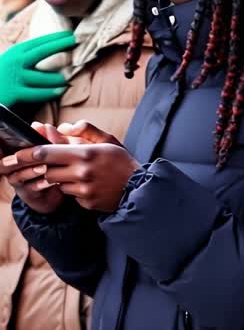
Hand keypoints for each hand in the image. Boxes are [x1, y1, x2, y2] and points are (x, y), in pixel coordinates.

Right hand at [0, 31, 75, 106]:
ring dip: (58, 77)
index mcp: (15, 52)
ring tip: (68, 78)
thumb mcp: (10, 62)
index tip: (70, 34)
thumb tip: (48, 50)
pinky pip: (37, 93)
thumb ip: (25, 57)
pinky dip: (50, 92)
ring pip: (43, 76)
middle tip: (76, 41)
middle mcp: (15, 62)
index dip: (55, 38)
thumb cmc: (2, 77)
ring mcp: (15, 77)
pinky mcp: (15, 93)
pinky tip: (60, 90)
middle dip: (60, 45)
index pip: (38, 43)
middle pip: (42, 51)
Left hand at [3, 132, 139, 212]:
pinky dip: (73, 189)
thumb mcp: (106, 140)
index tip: (16, 154)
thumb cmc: (121, 161)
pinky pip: (70, 194)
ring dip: (61, 177)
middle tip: (46, 164)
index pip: (46, 153)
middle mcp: (82, 172)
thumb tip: (60, 127)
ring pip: (57, 183)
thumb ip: (82, 130)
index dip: (28, 153)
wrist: (140, 188)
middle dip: (44, 167)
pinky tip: (88, 185)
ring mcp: (83, 190)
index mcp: (85, 153)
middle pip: (47, 170)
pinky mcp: (86, 203)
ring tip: (78, 173)